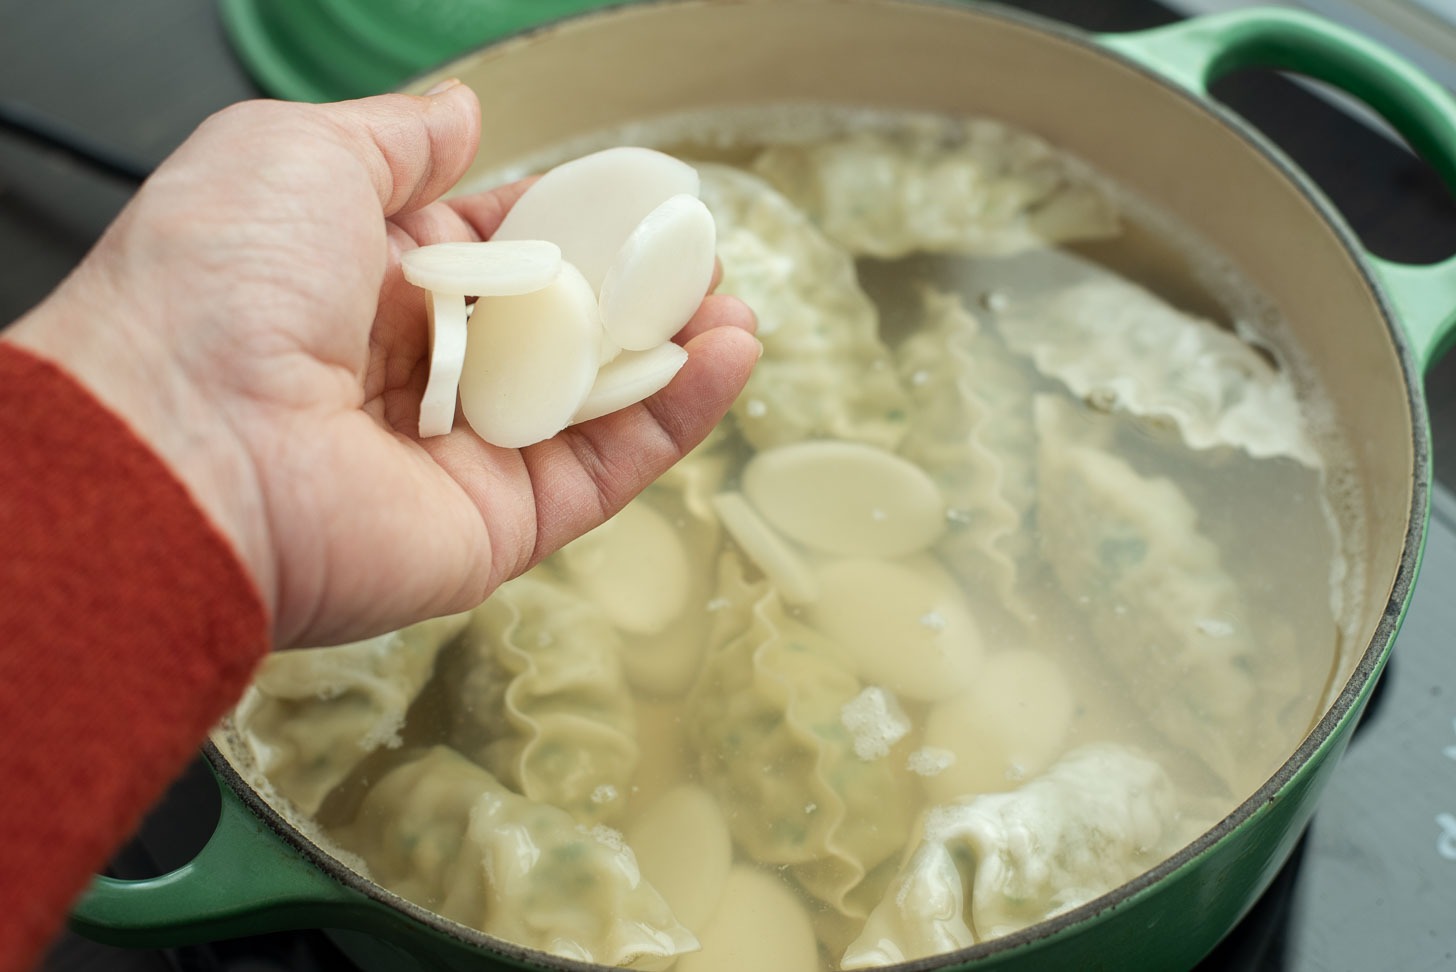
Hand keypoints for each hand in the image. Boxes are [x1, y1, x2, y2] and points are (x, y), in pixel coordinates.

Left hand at [5, 83, 758, 647]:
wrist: (186, 443)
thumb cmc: (222, 284)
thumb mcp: (299, 154)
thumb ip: (396, 138)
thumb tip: (460, 112)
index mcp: (369, 285)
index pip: (493, 249)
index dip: (565, 221)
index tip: (631, 198)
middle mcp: (419, 373)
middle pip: (554, 328)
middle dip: (632, 290)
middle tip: (697, 255)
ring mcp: (464, 455)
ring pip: (592, 401)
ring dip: (670, 351)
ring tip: (731, 304)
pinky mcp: (502, 525)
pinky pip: (604, 467)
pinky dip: (673, 416)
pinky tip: (725, 354)